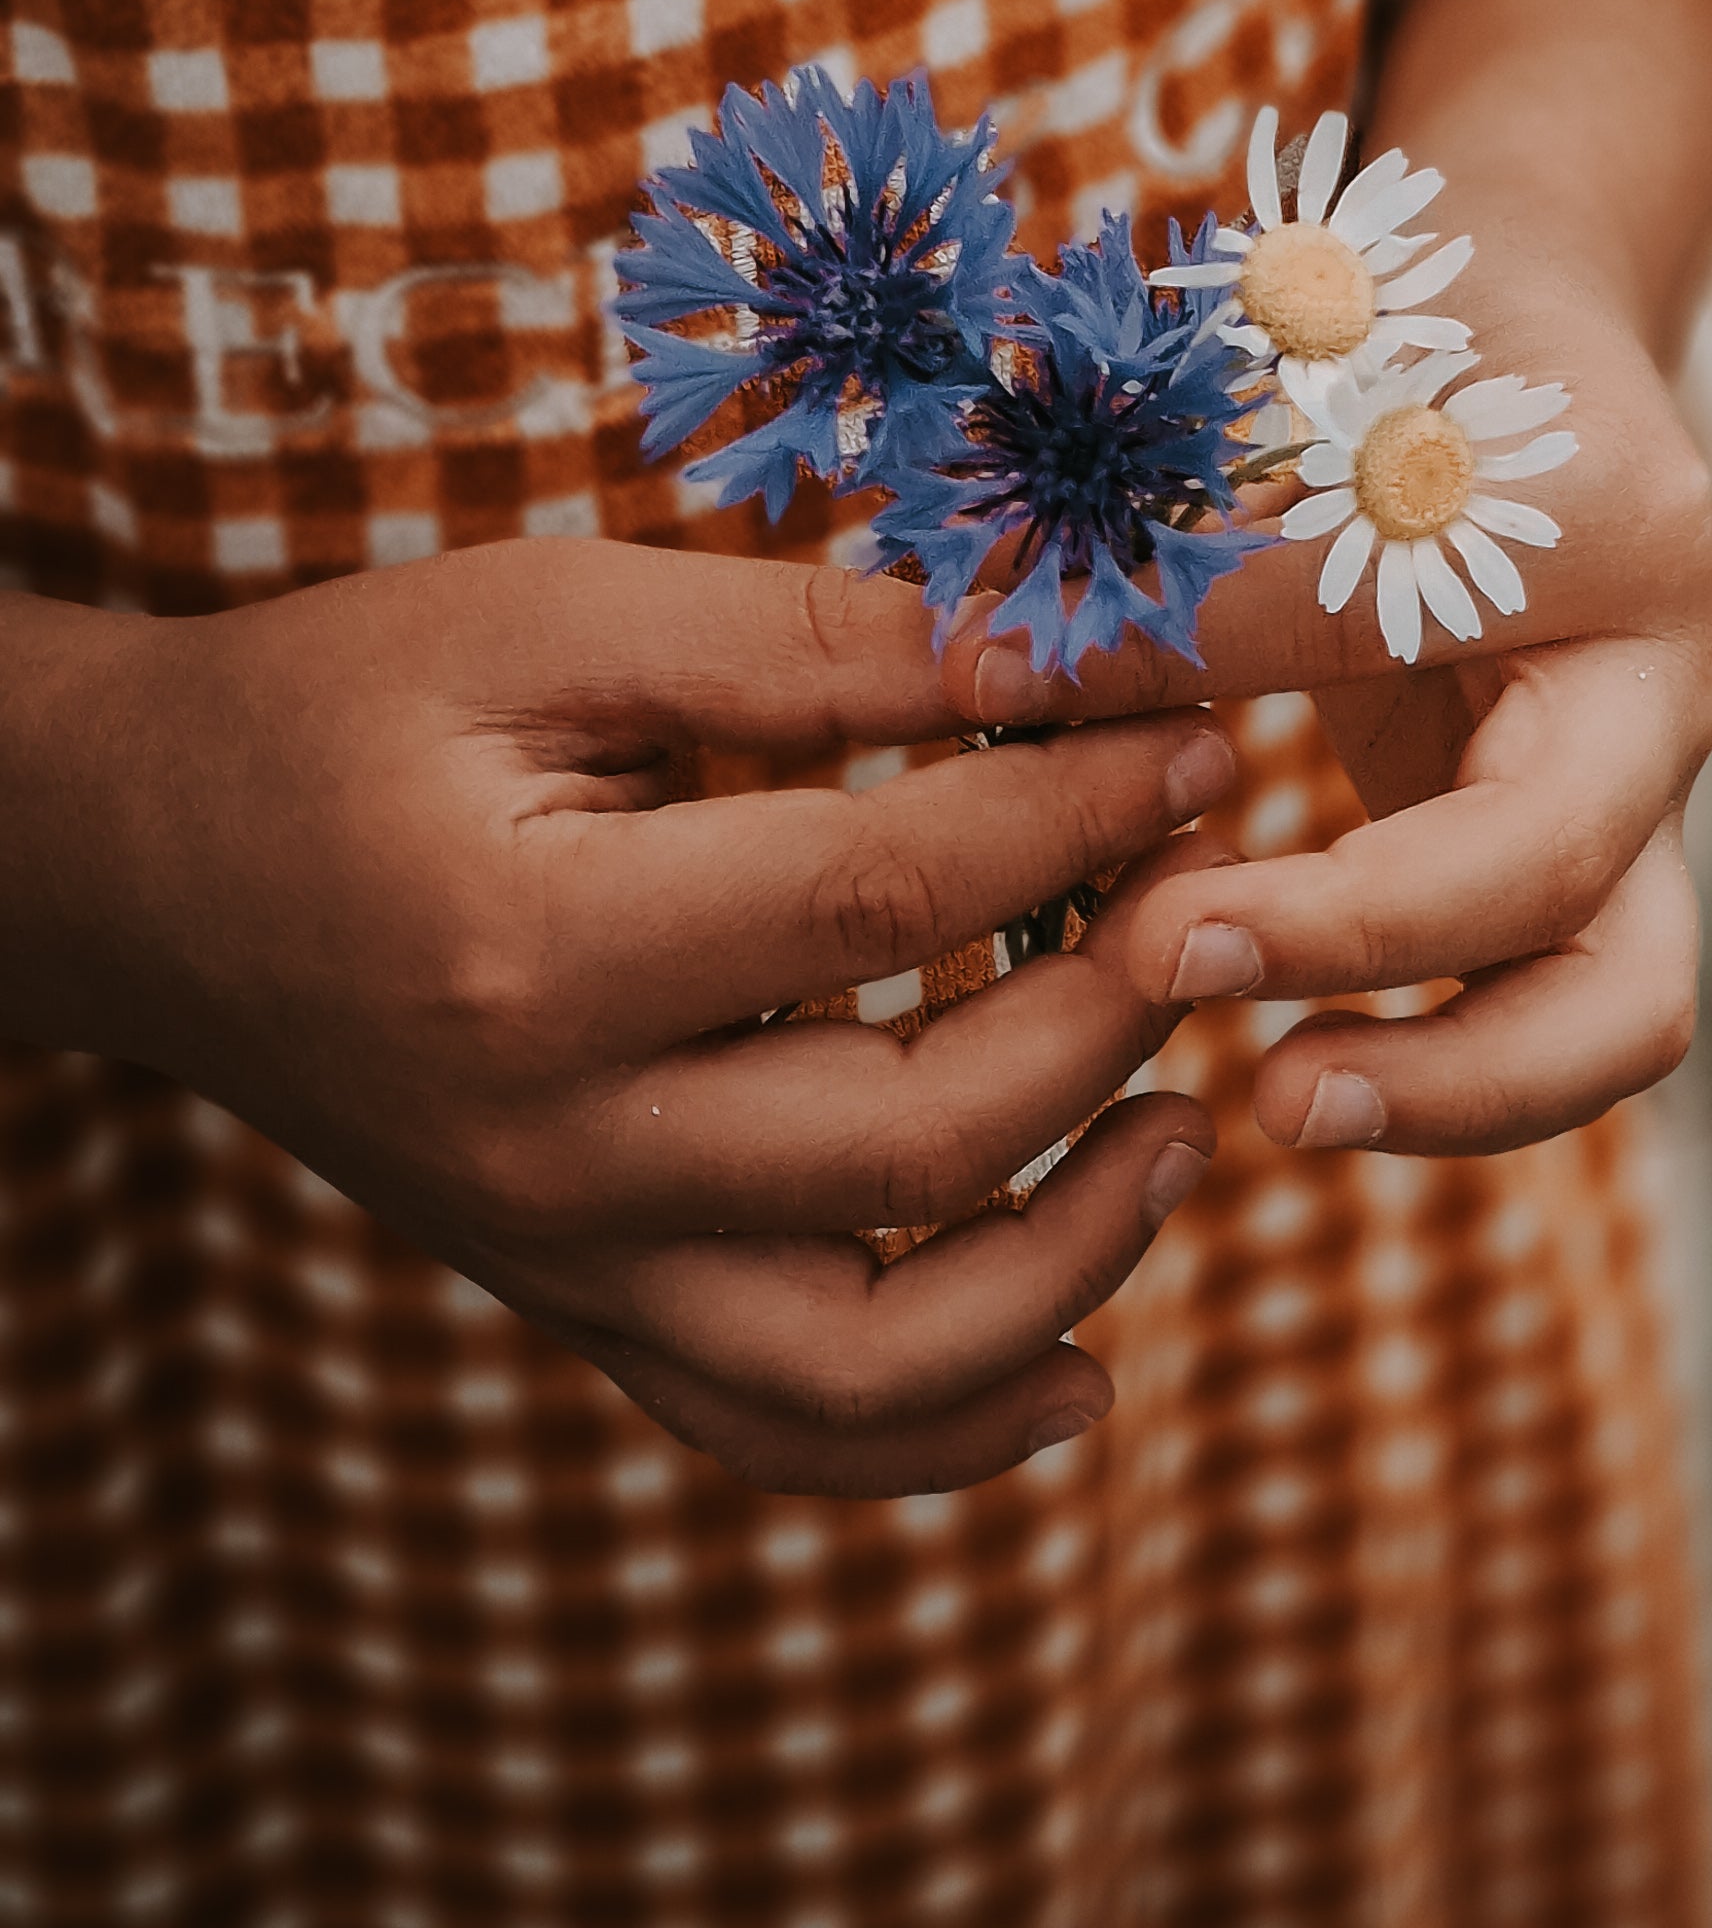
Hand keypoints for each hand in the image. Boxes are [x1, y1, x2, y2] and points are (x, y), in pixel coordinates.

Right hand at [0, 546, 1233, 1494]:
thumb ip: (806, 644)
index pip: (890, 898)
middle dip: (1115, 1006)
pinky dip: (946, 1435)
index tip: (1204, 730)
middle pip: (916, 1138)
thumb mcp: (556, 618)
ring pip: (874, 1356)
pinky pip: (780, 1431)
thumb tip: (1051, 654)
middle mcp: (557, 1152)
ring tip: (1190, 1125)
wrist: (151, 868)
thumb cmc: (351, 709)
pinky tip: (1083, 1363)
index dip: (1082, 806)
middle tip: (1218, 887)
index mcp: (542, 953)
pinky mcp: (581, 1305)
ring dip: (1075, 1255)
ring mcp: (568, 1260)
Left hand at [953, 242, 1711, 1159]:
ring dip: (1447, 1094)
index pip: (1509, 825)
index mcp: (1634, 576)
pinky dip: (1400, 1021)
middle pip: (1627, 984)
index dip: (1328, 914)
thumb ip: (1169, 564)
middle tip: (1262, 1094)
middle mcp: (1665, 710)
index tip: (1143, 934)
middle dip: (1450, 1073)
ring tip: (1262, 1106)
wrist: (1498, 274)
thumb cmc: (1384, 315)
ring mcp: (1629, 784)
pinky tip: (1246, 1003)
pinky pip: (1519, 979)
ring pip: (1613, 1017)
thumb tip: (976, 678)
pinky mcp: (1557, 826)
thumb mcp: (1295, 412)